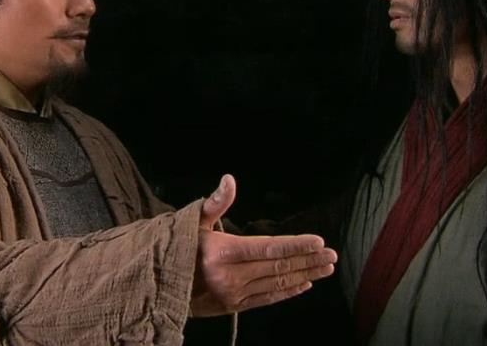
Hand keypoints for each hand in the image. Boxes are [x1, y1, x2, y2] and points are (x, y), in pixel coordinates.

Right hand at [190, 175, 336, 316]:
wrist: (154, 284)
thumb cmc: (177, 246)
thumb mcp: (193, 222)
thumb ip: (216, 202)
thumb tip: (230, 179)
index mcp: (222, 252)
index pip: (269, 247)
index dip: (296, 245)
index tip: (319, 241)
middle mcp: (230, 276)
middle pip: (278, 267)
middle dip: (308, 260)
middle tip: (332, 255)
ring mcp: (232, 295)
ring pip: (276, 284)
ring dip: (304, 275)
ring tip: (325, 268)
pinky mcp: (232, 308)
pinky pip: (266, 300)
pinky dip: (287, 292)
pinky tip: (304, 285)